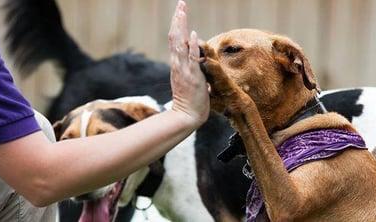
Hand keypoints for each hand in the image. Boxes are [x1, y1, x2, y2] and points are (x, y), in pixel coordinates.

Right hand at [168, 0, 208, 126]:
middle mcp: (178, 64)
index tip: (180, 11)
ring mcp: (184, 69)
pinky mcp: (192, 77)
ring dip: (182, 26)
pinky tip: (194, 34)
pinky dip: (193, 46)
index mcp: (177, 64)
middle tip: (181, 4)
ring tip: (182, 10)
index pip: (176, 40)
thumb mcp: (192, 80)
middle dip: (178, 19)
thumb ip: (193, 68)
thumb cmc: (191, 101)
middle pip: (175, 37)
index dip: (178, 25)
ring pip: (180, 44)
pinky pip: (192, 59)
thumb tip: (200, 60)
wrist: (187, 116)